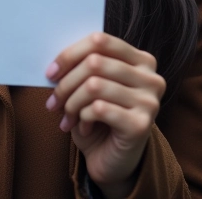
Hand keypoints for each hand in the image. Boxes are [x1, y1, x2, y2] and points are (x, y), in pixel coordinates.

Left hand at [45, 32, 164, 197]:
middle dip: (66, 83)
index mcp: (141, 59)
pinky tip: (83, 127)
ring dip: (71, 103)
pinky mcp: (141, 125)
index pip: (100, 40)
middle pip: (94, 62)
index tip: (50, 72)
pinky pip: (99, 109)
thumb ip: (83, 67)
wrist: (113, 161)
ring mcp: (149, 101)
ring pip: (94, 85)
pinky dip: (83, 117)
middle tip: (54, 101)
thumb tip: (55, 64)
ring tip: (67, 116)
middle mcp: (151, 77)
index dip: (70, 54)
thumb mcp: (93, 85)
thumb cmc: (100, 118)